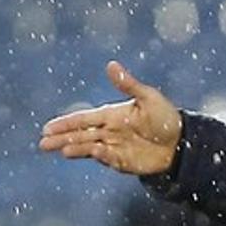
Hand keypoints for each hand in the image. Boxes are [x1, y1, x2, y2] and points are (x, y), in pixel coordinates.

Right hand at [38, 61, 183, 174]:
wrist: (183, 143)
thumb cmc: (166, 118)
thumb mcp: (148, 98)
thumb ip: (127, 84)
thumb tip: (111, 65)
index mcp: (113, 115)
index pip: (84, 118)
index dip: (66, 122)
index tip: (48, 127)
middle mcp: (110, 131)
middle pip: (80, 134)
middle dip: (62, 138)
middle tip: (43, 143)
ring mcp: (115, 147)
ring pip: (88, 147)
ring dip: (73, 148)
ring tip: (58, 150)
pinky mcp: (123, 161)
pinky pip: (106, 158)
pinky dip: (97, 155)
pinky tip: (89, 152)